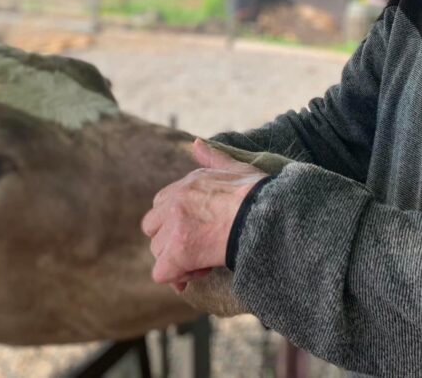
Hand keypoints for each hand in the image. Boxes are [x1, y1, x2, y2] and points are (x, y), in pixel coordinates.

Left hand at [141, 139, 266, 291]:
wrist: (268, 215)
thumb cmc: (259, 195)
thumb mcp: (236, 167)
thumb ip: (213, 157)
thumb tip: (196, 143)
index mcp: (188, 183)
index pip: (162, 205)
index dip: (176, 223)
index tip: (197, 233)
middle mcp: (175, 201)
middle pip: (154, 228)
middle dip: (171, 241)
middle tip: (198, 249)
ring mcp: (175, 226)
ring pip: (158, 252)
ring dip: (177, 260)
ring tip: (205, 260)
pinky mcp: (179, 251)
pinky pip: (162, 273)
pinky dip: (177, 278)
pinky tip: (200, 271)